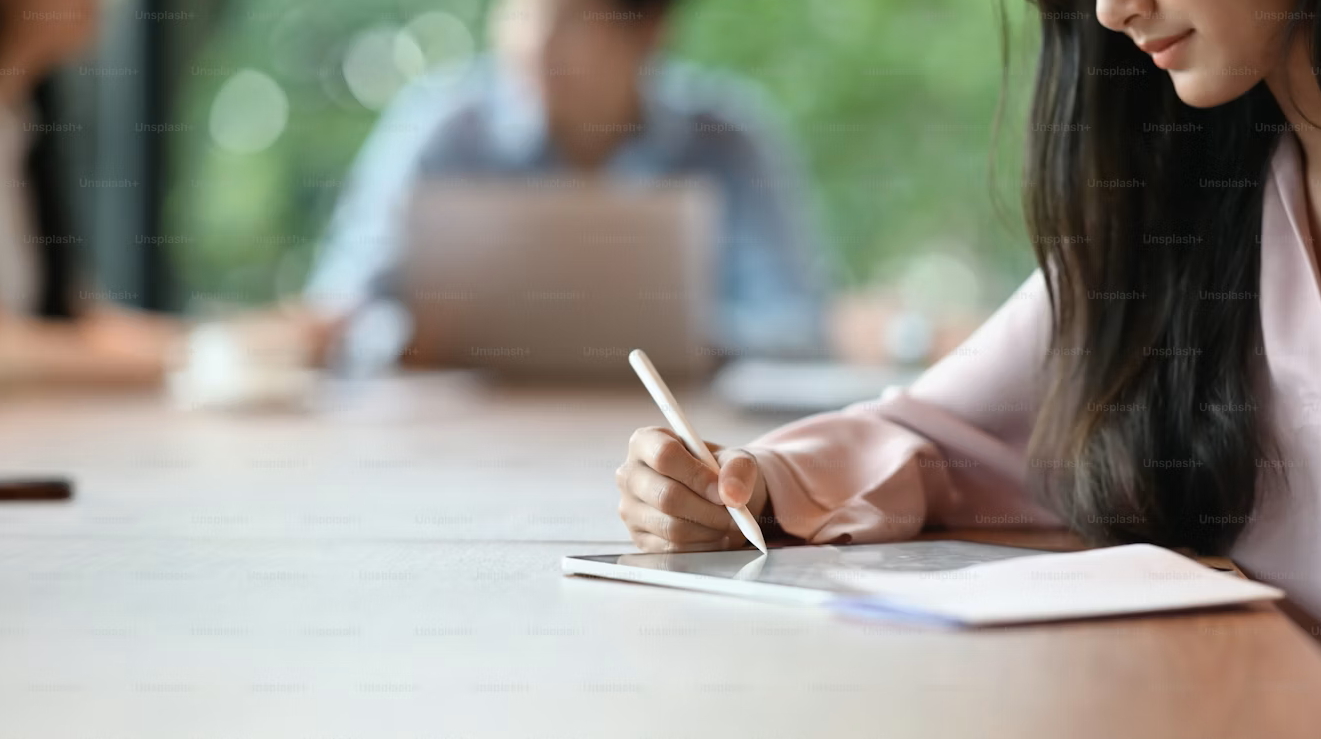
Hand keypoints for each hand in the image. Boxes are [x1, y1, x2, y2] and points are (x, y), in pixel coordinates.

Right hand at [616, 426, 768, 552]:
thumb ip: (738, 469)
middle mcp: (630, 474)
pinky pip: (672, 549)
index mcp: (646, 442)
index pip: (664, 455)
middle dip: (708, 510)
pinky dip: (702, 546)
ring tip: (728, 524)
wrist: (718, 495)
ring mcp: (630, 509)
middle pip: (666, 496)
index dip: (697, 476)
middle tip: (735, 515)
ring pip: (671, 527)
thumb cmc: (720, 471)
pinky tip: (715, 536)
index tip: (723, 492)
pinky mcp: (639, 539)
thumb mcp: (735, 459)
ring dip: (708, 530)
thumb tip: (732, 494)